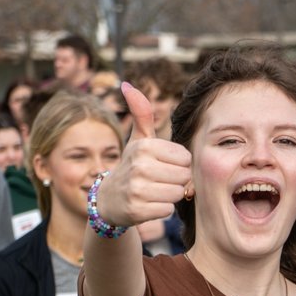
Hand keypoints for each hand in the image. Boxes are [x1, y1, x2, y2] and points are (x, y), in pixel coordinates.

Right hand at [96, 83, 191, 228]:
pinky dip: (162, 209)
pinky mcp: (136, 211)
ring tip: (155, 191)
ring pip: (177, 194)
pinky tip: (149, 204)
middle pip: (184, 176)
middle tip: (160, 180)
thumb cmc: (133, 166)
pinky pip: (168, 210)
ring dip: (170, 195)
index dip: (179, 164)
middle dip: (177, 181)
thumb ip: (141, 113)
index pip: (186, 158)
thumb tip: (127, 85)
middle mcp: (139, 166)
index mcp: (144, 146)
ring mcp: (136, 190)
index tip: (163, 165)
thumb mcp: (138, 139)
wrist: (109, 199)